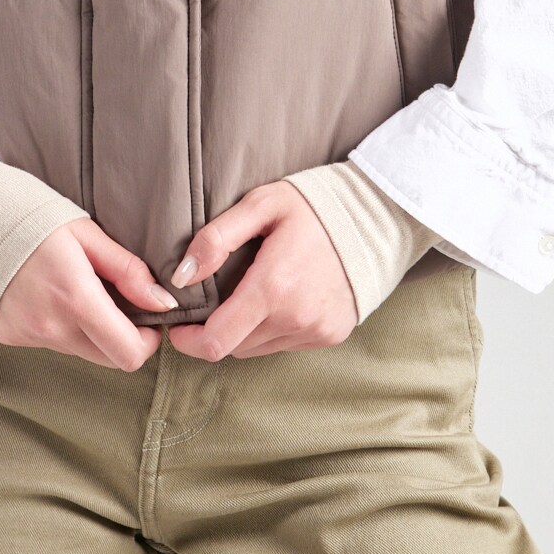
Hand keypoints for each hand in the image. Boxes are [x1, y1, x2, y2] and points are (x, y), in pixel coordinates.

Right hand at [0, 216, 176, 369]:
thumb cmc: (31, 215)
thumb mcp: (86, 233)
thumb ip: (128, 270)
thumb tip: (163, 302)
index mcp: (75, 298)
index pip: (128, 354)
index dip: (147, 341)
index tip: (148, 317)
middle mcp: (50, 327)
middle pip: (108, 359)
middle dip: (123, 338)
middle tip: (119, 301)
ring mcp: (26, 335)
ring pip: (79, 350)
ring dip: (91, 330)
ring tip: (79, 288)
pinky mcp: (8, 335)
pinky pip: (50, 342)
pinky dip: (61, 325)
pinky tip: (49, 293)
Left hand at [165, 181, 357, 359]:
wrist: (373, 217)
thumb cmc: (310, 207)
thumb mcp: (259, 205)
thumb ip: (215, 238)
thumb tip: (182, 276)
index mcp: (273, 287)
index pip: (216, 342)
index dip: (188, 341)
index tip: (179, 326)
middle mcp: (296, 318)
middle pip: (234, 347)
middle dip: (215, 330)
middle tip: (214, 301)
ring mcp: (316, 330)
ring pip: (258, 348)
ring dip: (245, 330)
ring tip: (249, 295)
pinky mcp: (331, 335)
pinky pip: (285, 344)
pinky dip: (273, 329)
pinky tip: (280, 299)